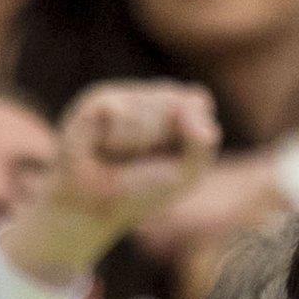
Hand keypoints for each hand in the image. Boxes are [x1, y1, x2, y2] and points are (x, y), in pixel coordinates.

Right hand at [0, 81, 221, 286]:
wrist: (96, 203)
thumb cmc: (143, 188)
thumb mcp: (187, 172)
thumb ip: (201, 143)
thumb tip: (184, 105)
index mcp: (178, 110)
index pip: (197, 101)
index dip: (189, 132)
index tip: (174, 158)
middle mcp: (150, 98)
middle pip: (174, 100)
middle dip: (164, 138)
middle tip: (144, 158)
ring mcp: (124, 95)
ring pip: (147, 107)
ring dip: (138, 143)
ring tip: (121, 154)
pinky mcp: (97, 100)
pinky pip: (120, 113)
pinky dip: (118, 139)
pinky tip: (103, 147)